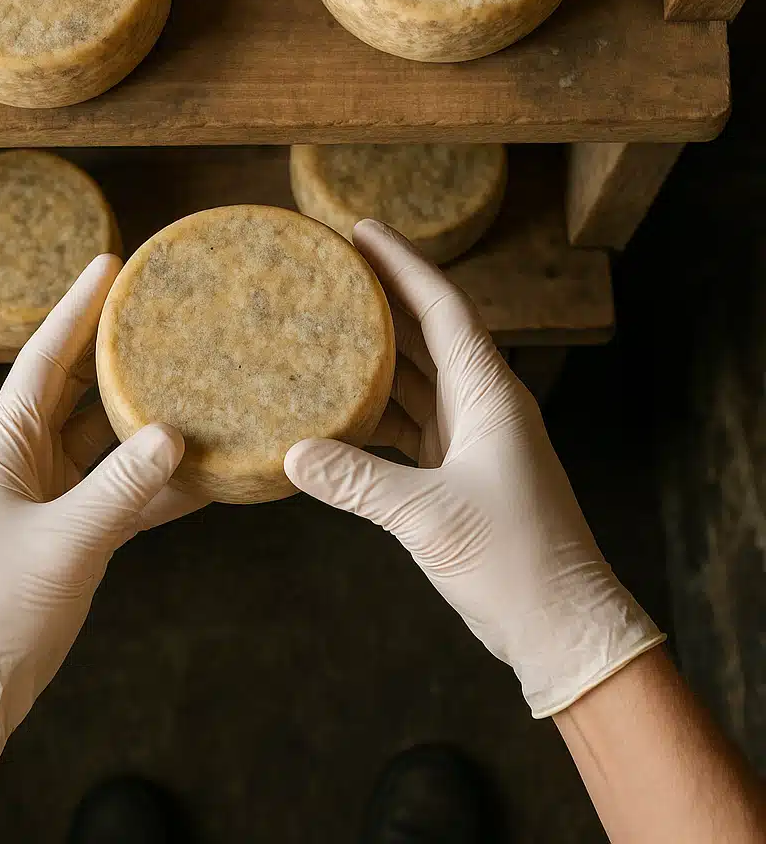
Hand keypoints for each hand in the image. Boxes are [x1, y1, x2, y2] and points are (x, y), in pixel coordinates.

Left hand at [0, 255, 206, 775]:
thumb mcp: (65, 540)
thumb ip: (121, 487)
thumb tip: (174, 435)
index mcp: (4, 445)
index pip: (43, 360)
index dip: (76, 309)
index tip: (109, 264)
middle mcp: (27, 457)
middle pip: (78, 388)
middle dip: (116, 351)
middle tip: (161, 311)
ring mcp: (52, 491)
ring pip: (106, 438)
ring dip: (145, 415)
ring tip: (194, 378)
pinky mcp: (76, 525)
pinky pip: (124, 488)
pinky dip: (159, 481)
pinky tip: (204, 470)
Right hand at [285, 220, 662, 716]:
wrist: (561, 622)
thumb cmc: (516, 561)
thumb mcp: (429, 516)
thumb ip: (358, 482)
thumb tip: (293, 454)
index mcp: (489, 395)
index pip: (443, 309)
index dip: (403, 265)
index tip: (363, 232)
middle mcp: (483, 404)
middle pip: (427, 333)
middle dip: (383, 299)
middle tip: (332, 271)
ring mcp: (472, 437)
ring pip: (417, 378)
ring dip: (377, 355)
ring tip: (326, 330)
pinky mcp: (460, 470)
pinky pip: (411, 422)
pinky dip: (377, 412)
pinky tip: (339, 411)